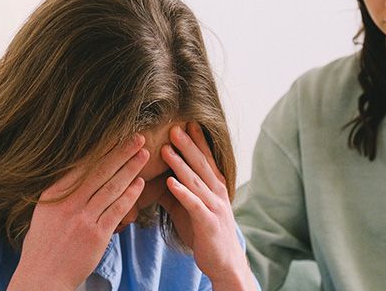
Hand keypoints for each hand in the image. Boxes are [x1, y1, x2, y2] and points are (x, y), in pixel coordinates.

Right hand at [8, 134, 148, 290]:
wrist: (43, 277)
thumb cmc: (43, 245)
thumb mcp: (44, 212)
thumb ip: (61, 193)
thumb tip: (76, 174)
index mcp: (53, 194)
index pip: (82, 165)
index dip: (102, 148)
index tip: (117, 135)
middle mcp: (68, 203)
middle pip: (100, 171)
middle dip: (122, 152)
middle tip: (138, 138)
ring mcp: (83, 218)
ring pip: (112, 187)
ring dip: (131, 169)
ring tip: (144, 155)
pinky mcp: (96, 235)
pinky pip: (117, 210)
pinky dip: (130, 195)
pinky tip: (140, 184)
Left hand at [159, 122, 256, 289]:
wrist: (226, 263)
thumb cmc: (206, 234)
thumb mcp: (192, 209)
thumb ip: (179, 192)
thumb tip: (159, 178)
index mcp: (216, 187)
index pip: (207, 159)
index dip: (198, 141)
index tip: (188, 122)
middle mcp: (217, 193)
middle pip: (201, 164)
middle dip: (188, 145)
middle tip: (174, 127)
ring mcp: (214, 207)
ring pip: (195, 181)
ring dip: (180, 164)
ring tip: (166, 149)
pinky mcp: (208, 223)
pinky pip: (193, 204)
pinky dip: (182, 192)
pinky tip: (170, 182)